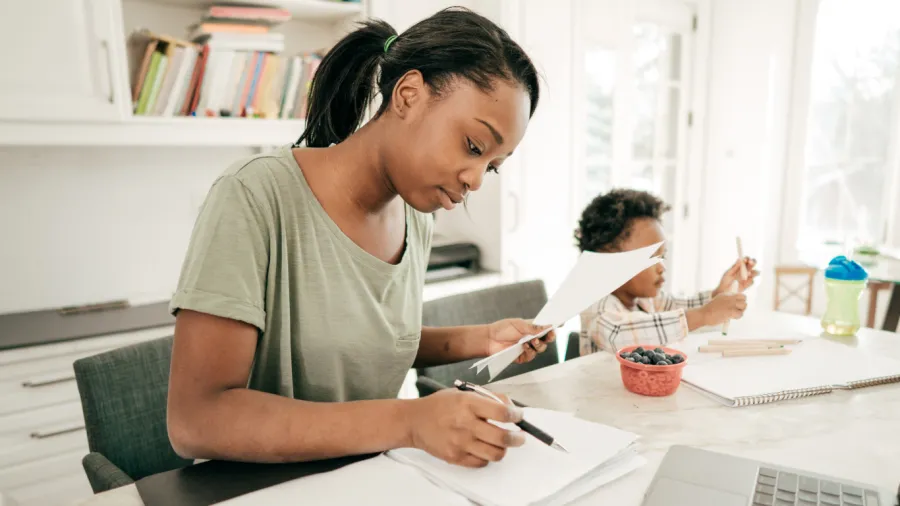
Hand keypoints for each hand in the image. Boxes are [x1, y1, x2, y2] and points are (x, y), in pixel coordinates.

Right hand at [407, 389, 525, 467]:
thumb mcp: (464, 392)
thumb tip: (511, 408)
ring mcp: (460, 443)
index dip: (516, 416)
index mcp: (468, 403)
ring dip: (503, 449)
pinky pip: (481, 463)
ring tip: (502, 443)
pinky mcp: (455, 457)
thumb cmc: (440, 405)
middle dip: (518, 438)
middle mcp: (465, 424)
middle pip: (503, 437)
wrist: (415, 421)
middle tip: (520, 436)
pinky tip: (484, 448)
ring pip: (495, 454)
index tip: (519, 417)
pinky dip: (487, 457)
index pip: (502, 413)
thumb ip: (489, 398)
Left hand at [486, 318, 555, 363]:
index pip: (546, 327)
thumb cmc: (502, 329)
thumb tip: (548, 326)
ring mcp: (528, 348)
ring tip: (532, 341)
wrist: (489, 340)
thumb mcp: (518, 324)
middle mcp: (532, 338)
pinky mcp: (523, 357)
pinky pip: (531, 356)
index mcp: (532, 328)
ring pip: (541, 349)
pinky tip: (524, 347)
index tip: (561, 324)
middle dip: (549, 337)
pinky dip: (529, 351)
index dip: (554, 327)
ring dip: (539, 345)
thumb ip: (533, 327)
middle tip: (549, 335)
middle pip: (547, 340)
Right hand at [699, 292, 747, 325]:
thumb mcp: (718, 301)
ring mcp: (730, 304)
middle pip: (744, 299)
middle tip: (737, 310)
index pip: (740, 294)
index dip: (741, 300)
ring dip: (740, 311)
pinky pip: (740, 314)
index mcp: (726, 294)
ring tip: (733, 315)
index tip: (736, 306)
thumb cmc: (709, 310)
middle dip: (742, 305)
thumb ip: (727, 301)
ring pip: (744, 306)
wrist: (703, 314)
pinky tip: (731, 317)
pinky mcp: (731, 311)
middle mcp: (729, 297)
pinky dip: (737, 317)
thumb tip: (736, 305)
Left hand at [713, 257, 758, 296]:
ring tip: (748, 273)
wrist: (724, 291)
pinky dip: (749, 280)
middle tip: (750, 262)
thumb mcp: (728, 273)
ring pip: (755, 272)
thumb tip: (740, 259)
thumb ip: (735, 267)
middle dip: (753, 262)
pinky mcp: (748, 284)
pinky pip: (751, 281)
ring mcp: (747, 277)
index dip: (747, 259)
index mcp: (740, 266)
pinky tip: (745, 281)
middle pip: (752, 265)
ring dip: (753, 272)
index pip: (746, 260)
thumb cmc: (725, 281)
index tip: (745, 259)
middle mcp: (745, 271)